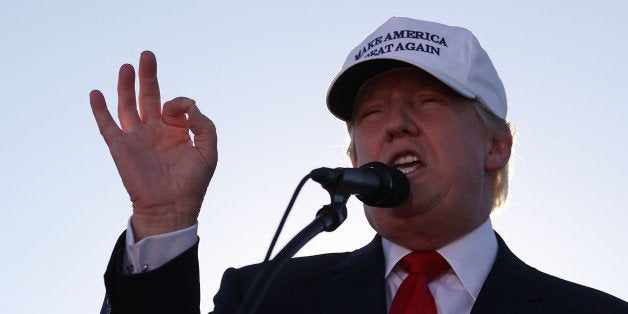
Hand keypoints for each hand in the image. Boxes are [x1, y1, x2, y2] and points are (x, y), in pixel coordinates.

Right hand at [90, 51, 217, 240]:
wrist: (172, 208)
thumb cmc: (192, 183)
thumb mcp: (208, 150)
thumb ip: (204, 124)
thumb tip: (189, 105)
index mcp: (176, 132)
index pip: (175, 106)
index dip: (180, 102)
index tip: (185, 109)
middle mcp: (155, 132)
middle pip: (148, 97)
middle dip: (148, 76)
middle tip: (147, 54)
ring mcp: (136, 138)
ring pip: (128, 106)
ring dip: (126, 86)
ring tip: (126, 67)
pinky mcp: (120, 148)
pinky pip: (107, 125)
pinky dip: (100, 110)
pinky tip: (95, 93)